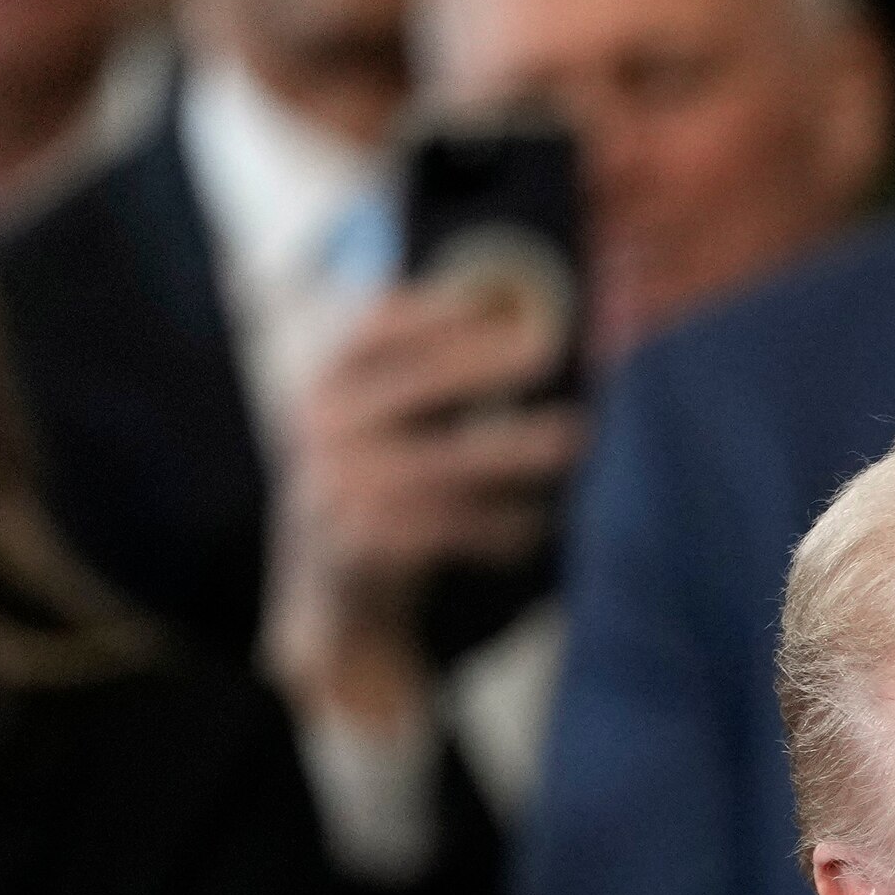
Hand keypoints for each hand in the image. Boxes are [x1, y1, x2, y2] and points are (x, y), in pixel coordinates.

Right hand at [260, 278, 584, 733]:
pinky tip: (537, 524)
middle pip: (414, 385)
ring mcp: (336, 488)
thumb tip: (516, 321)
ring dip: (513, 450)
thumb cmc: (375, 490)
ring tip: (574, 437)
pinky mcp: (361, 547)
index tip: (494, 300)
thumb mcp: (375, 427)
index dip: (433, 311)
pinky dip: (498, 527)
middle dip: (482, 365)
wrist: (329, 594)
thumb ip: (422, 378)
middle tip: (545, 351)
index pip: (372, 332)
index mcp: (322, 387)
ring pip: (441, 463)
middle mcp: (320, 429)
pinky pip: (445, 531)